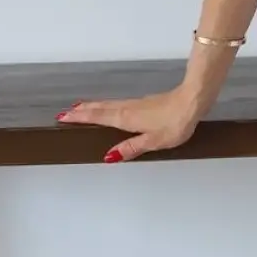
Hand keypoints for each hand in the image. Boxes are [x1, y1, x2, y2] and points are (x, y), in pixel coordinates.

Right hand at [56, 87, 202, 162]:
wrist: (192, 101)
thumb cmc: (175, 123)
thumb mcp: (153, 141)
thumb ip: (131, 148)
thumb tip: (109, 156)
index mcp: (125, 118)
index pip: (98, 117)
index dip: (81, 117)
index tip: (64, 116)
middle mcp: (128, 108)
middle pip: (100, 108)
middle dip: (83, 110)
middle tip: (66, 111)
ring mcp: (136, 103)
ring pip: (109, 104)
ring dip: (94, 106)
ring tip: (82, 108)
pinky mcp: (145, 102)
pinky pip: (119, 103)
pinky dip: (108, 105)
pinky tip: (111, 108)